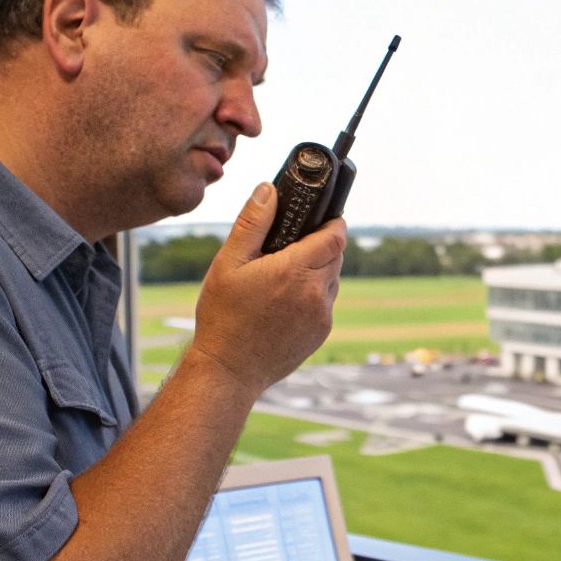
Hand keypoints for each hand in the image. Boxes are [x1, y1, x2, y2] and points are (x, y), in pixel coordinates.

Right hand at [188, 183, 346, 393]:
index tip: (322, 216)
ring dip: (318, 270)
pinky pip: (326, 304)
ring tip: (285, 274)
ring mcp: (322, 316)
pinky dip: (313, 295)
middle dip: (322, 244)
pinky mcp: (321, 333)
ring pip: (332, 280)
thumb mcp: (229, 263)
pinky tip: (285, 300)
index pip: (336, 235)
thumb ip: (252, 223)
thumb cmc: (223, 316)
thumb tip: (269, 190)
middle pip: (337, 255)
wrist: (229, 370)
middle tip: (294, 244)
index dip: (332, 222)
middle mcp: (316, 294)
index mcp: (296, 271)